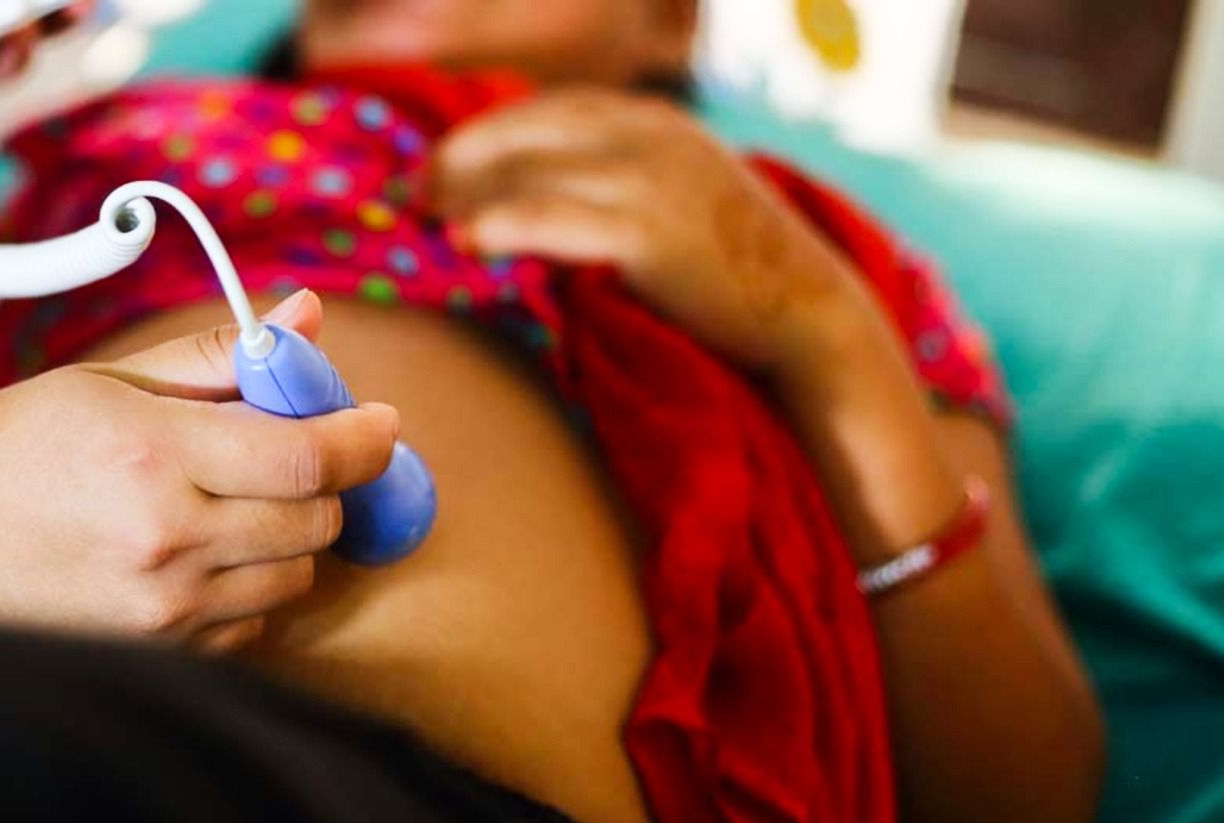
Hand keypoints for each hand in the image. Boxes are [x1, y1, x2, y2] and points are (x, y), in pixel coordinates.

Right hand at [0, 292, 400, 651]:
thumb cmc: (4, 450)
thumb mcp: (104, 385)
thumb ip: (216, 358)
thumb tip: (307, 320)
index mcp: (153, 456)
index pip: (310, 456)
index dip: (364, 438)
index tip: (380, 423)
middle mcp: (165, 542)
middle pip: (315, 521)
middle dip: (322, 482)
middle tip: (291, 454)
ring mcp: (160, 613)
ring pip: (291, 579)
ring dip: (285, 538)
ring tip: (225, 507)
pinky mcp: (153, 661)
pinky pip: (249, 628)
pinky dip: (245, 591)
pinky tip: (192, 560)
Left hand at [434, 89, 876, 375]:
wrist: (806, 310)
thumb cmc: (730, 269)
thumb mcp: (674, 196)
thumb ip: (611, 180)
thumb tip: (525, 196)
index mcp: (651, 120)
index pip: (544, 110)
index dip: (482, 136)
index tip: (435, 168)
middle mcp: (648, 134)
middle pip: (526, 130)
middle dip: (461, 159)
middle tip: (417, 197)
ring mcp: (649, 178)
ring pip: (531, 170)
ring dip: (469, 193)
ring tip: (429, 221)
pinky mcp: (648, 231)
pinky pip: (556, 218)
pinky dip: (503, 224)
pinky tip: (467, 240)